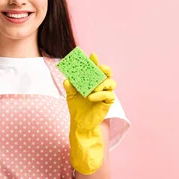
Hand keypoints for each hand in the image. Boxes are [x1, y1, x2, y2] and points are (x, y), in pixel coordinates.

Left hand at [64, 53, 115, 173]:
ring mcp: (105, 92)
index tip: (92, 55)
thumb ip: (69, 87)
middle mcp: (100, 84)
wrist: (80, 123)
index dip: (94, 61)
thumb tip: (67, 79)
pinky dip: (101, 94)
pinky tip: (91, 98)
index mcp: (91, 80)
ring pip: (111, 82)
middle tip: (100, 68)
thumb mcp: (70, 96)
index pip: (94, 68)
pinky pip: (109, 95)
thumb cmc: (76, 107)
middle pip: (107, 72)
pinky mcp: (108, 102)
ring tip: (92, 89)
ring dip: (102, 83)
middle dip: (105, 68)